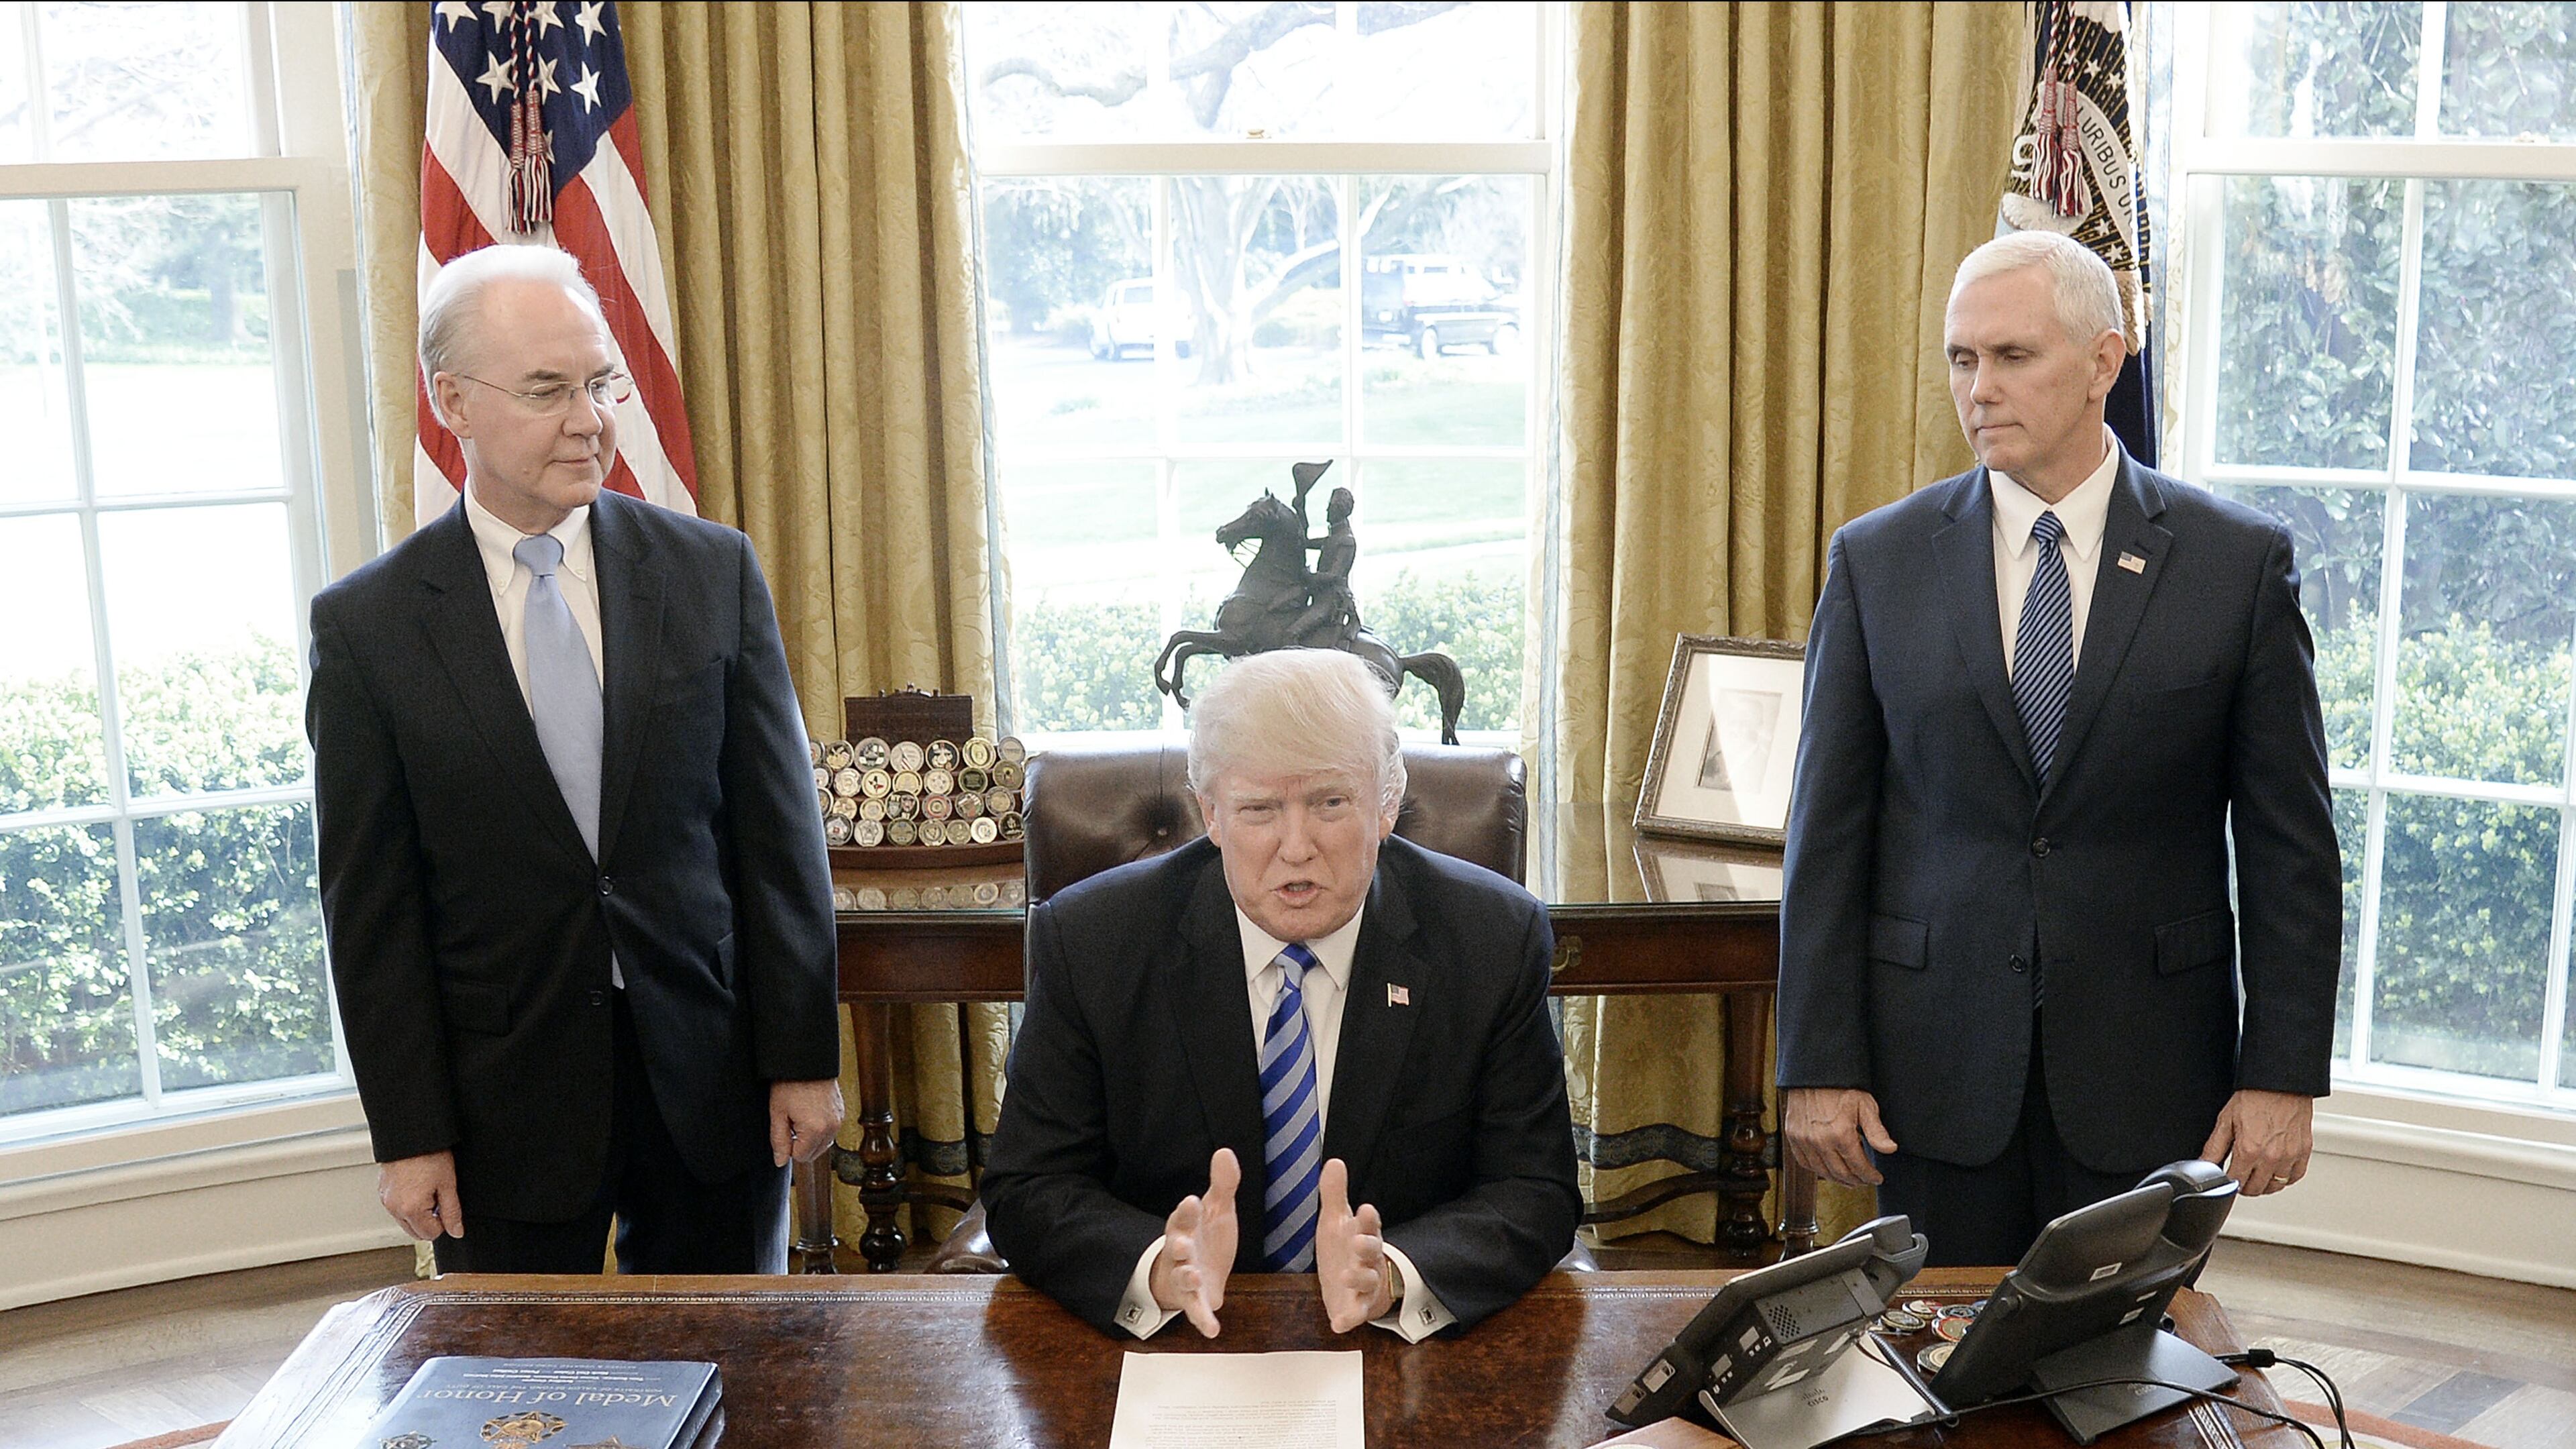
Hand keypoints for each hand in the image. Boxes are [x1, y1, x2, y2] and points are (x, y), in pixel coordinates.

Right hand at [379, 1150, 464, 1240]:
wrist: (411, 1134)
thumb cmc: (429, 1154)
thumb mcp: (448, 1184)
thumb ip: (452, 1212)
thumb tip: (456, 1230)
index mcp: (411, 1209)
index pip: (430, 1234)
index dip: (444, 1223)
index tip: (447, 1206)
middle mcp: (394, 1208)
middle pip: (416, 1232)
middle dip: (430, 1221)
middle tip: (439, 1198)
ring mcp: (386, 1200)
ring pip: (406, 1221)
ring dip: (419, 1214)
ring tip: (429, 1189)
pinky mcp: (382, 1192)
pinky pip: (397, 1208)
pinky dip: (408, 1204)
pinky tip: (418, 1186)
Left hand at [768, 1077, 845, 1165]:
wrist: (807, 1061)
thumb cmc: (790, 1084)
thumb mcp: (778, 1113)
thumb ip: (779, 1141)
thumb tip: (780, 1161)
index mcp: (816, 1130)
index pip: (801, 1157)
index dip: (789, 1147)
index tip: (785, 1129)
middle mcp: (832, 1127)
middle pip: (814, 1153)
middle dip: (801, 1144)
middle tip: (791, 1123)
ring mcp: (839, 1120)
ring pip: (823, 1144)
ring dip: (811, 1138)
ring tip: (800, 1117)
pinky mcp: (841, 1112)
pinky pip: (830, 1131)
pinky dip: (820, 1129)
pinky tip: (810, 1113)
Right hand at [1151, 1148, 1241, 1337]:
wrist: (1197, 1270)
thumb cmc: (1205, 1237)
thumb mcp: (1217, 1209)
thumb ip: (1223, 1184)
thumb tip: (1225, 1150)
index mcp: (1186, 1226)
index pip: (1183, 1216)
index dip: (1186, 1211)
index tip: (1192, 1201)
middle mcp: (1182, 1252)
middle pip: (1176, 1247)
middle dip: (1178, 1246)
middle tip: (1182, 1244)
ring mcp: (1186, 1278)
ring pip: (1182, 1278)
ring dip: (1186, 1278)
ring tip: (1194, 1277)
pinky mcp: (1195, 1301)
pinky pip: (1197, 1311)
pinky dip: (1203, 1320)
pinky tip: (1212, 1330)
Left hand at [1314, 1158, 1396, 1332]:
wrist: (1349, 1283)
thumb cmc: (1345, 1248)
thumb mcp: (1336, 1220)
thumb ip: (1334, 1194)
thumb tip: (1334, 1161)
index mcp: (1363, 1235)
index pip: (1368, 1224)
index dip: (1367, 1218)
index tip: (1364, 1209)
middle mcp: (1367, 1260)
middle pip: (1372, 1252)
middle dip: (1367, 1247)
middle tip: (1358, 1241)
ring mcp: (1364, 1285)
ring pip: (1367, 1282)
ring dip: (1359, 1279)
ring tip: (1347, 1275)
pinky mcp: (1356, 1307)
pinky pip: (1355, 1314)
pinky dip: (1348, 1319)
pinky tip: (1338, 1323)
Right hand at [1783, 1087, 1897, 1187]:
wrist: (1813, 1074)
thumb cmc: (1841, 1087)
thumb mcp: (1865, 1105)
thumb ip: (1877, 1131)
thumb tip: (1890, 1149)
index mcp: (1840, 1134)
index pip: (1858, 1167)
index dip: (1870, 1176)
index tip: (1877, 1178)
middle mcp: (1820, 1141)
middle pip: (1841, 1173)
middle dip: (1856, 1180)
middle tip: (1865, 1180)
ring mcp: (1804, 1140)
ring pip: (1823, 1172)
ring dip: (1838, 1179)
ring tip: (1849, 1179)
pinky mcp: (1793, 1137)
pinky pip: (1805, 1163)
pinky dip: (1818, 1170)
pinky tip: (1828, 1169)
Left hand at [2200, 1089, 2312, 1196]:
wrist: (2279, 1083)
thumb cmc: (2254, 1097)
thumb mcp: (2226, 1120)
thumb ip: (2214, 1147)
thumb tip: (2204, 1164)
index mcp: (2249, 1150)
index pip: (2236, 1182)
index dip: (2229, 1182)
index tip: (2228, 1178)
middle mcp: (2271, 1157)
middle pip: (2256, 1189)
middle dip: (2245, 1186)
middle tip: (2241, 1177)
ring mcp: (2289, 1156)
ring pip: (2276, 1186)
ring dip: (2265, 1185)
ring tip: (2257, 1175)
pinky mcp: (2303, 1152)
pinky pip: (2295, 1177)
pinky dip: (2285, 1178)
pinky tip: (2276, 1171)